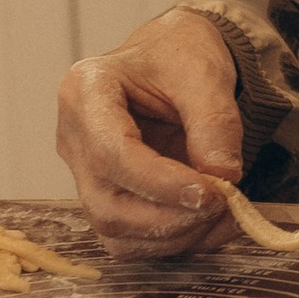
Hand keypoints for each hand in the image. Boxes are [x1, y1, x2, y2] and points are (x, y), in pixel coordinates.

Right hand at [57, 13, 243, 248]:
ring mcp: (83, 170)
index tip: (211, 194)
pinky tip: (208, 227)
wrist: (172, 58)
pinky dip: (169, 242)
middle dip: (168, 218)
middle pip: (106, 203)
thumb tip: (223, 177)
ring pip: (113, 229)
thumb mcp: (204, 73)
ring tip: (224, 218)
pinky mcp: (103, 194)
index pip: (112, 153)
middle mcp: (73, 136)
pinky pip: (127, 238)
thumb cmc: (179, 55)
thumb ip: (215, 123)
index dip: (162, 183)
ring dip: (173, 236)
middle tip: (223, 207)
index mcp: (85, 91)